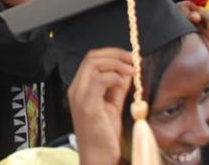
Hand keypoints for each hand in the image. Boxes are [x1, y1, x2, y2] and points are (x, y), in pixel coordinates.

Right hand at [67, 48, 132, 164]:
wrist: (97, 157)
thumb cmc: (103, 135)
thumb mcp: (112, 106)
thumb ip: (117, 88)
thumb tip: (127, 71)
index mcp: (80, 88)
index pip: (91, 59)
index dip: (111, 53)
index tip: (129, 57)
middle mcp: (76, 89)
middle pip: (91, 57)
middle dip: (115, 54)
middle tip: (133, 59)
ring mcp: (80, 96)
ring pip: (93, 64)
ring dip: (116, 63)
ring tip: (131, 69)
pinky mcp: (88, 105)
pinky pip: (99, 80)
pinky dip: (114, 76)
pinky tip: (123, 82)